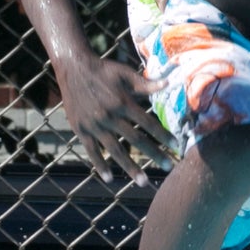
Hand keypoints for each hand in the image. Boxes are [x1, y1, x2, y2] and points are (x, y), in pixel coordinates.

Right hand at [56, 55, 169, 185]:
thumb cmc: (103, 70)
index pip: (148, 123)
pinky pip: (92, 151)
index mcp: (123, 102)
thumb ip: (146, 83)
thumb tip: (170, 84)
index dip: (163, 135)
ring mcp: (94, 125)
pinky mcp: (81, 130)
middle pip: (136, 140)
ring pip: (115, 150)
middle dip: (154, 155)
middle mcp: (110, 115)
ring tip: (143, 182)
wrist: (73, 67)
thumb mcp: (125, 73)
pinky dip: (100, 165)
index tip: (176, 147)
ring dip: (130, 167)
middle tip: (168, 168)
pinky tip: (109, 178)